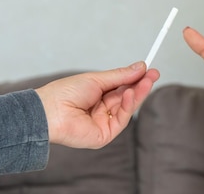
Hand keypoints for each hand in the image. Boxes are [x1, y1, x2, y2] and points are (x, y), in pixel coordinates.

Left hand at [35, 61, 158, 148]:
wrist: (49, 111)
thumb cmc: (64, 93)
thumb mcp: (96, 79)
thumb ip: (120, 76)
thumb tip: (140, 68)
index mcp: (97, 95)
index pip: (122, 87)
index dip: (136, 79)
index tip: (149, 69)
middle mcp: (101, 109)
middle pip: (126, 97)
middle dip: (141, 86)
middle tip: (154, 74)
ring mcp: (103, 123)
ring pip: (126, 108)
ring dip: (137, 94)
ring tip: (146, 81)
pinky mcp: (104, 135)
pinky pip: (121, 120)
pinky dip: (127, 106)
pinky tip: (129, 93)